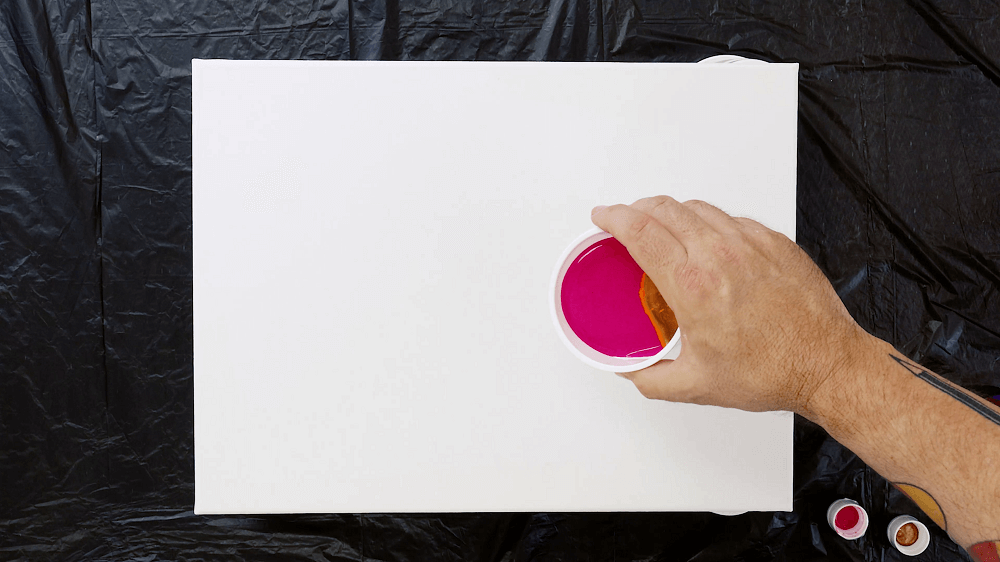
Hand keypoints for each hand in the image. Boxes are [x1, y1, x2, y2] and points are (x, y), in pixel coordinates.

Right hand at [591, 196, 874, 414]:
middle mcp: (720, 255)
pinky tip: (706, 240)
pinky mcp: (774, 242)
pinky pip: (731, 219)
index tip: (602, 217)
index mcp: (693, 285)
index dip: (613, 217)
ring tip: (663, 228)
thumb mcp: (694, 385)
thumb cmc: (772, 370)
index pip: (640, 231)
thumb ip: (648, 377)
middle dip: (635, 209)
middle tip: (625, 222)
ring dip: (670, 212)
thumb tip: (628, 368)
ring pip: (697, 208)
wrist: (827, 364)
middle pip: (664, 208)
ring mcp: (751, 243)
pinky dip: (708, 222)